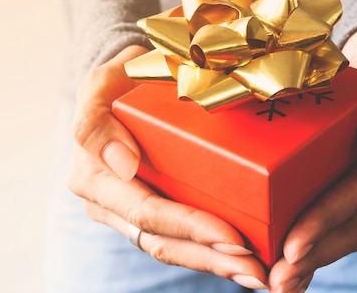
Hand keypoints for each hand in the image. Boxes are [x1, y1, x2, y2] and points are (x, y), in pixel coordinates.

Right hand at [69, 45, 267, 289]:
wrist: (129, 85)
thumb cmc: (118, 82)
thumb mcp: (100, 87)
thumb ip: (96, 120)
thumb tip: (124, 163)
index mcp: (95, 179)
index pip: (146, 212)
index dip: (189, 227)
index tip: (232, 237)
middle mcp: (113, 205)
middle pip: (164, 242)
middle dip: (212, 259)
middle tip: (258, 271)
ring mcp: (135, 212)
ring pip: (176, 248)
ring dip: (218, 265)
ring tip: (260, 275)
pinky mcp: (158, 209)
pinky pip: (184, 238)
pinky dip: (214, 253)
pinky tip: (248, 261)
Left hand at [268, 26, 356, 292]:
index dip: (326, 219)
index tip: (294, 243)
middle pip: (355, 224)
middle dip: (316, 253)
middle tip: (279, 278)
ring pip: (350, 232)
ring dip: (315, 260)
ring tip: (281, 283)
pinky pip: (344, 221)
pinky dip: (320, 245)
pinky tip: (295, 266)